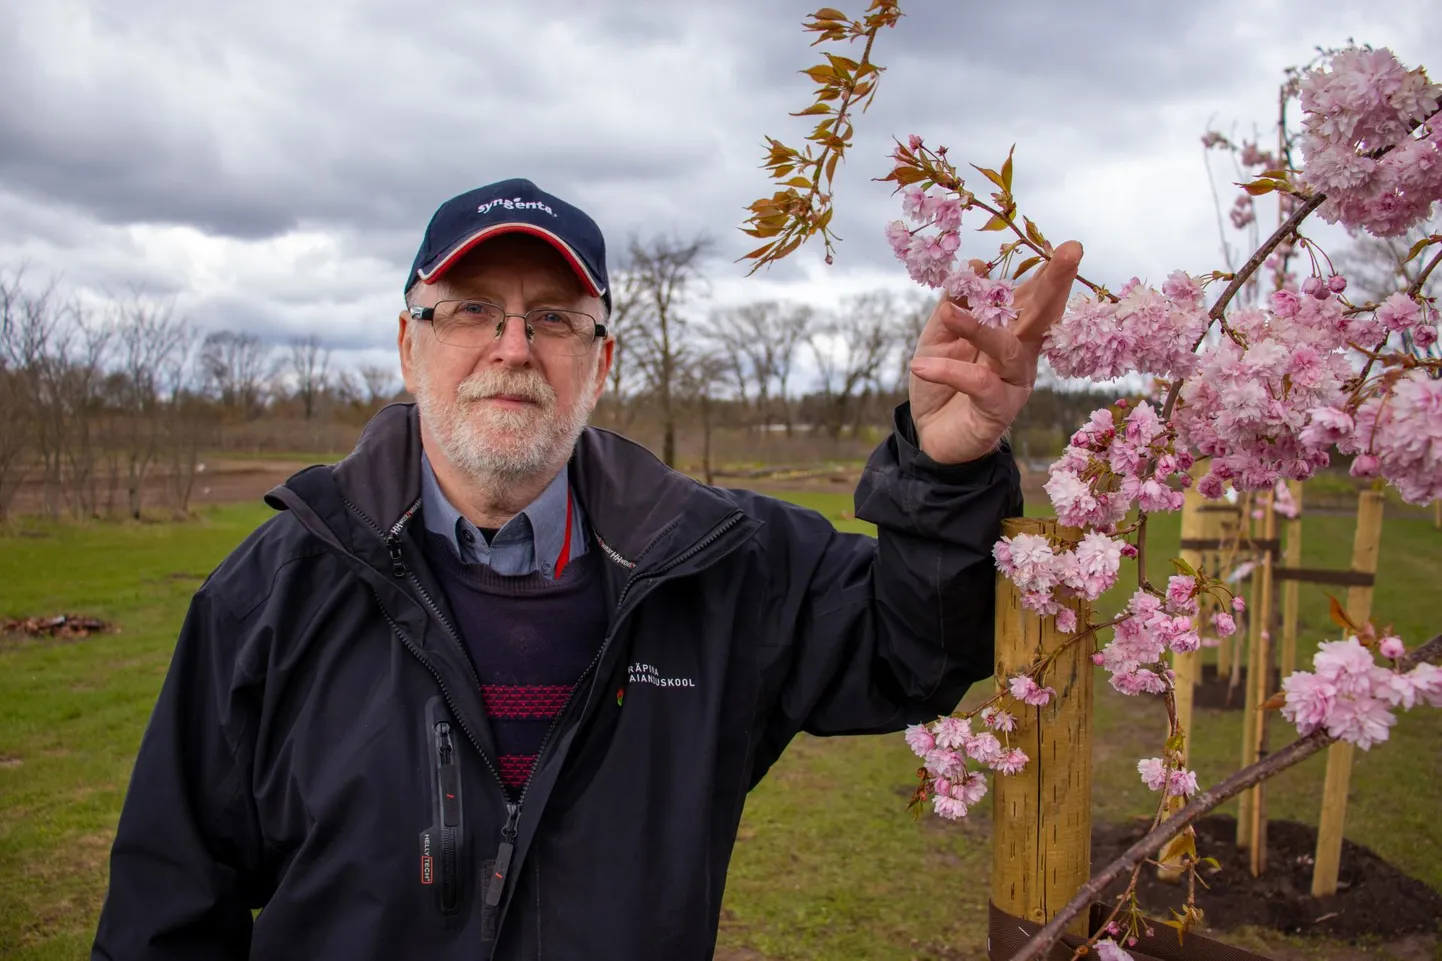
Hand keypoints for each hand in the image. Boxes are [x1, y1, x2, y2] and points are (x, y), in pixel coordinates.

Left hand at [908, 241, 1082, 463]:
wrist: (929, 434)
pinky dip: (949, 372)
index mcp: (1013, 332)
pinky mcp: (998, 410)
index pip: (1033, 297)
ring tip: (948, 315)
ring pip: (1007, 348)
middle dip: (1055, 283)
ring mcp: (1013, 382)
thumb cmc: (941, 380)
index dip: (1050, 274)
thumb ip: (956, 303)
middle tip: (1072, 251)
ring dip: (978, 328)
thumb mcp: (941, 336)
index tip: (1069, 246)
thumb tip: (976, 264)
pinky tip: (920, 366)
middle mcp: (1021, 354)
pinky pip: (978, 384)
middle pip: (1042, 316)